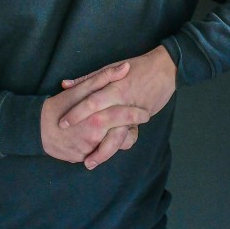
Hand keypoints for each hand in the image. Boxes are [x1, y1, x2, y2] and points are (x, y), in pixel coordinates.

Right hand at [41, 61, 149, 167]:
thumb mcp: (81, 89)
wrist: (35, 128)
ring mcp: (88, 151)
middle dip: (131, 131)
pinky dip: (102, 147)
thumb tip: (125, 67)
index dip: (138, 114)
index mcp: (96, 119)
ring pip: (112, 149)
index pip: (125, 117)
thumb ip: (104, 78)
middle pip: (123, 138)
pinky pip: (98, 154)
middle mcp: (94, 138)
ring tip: (119, 131)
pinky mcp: (82, 159)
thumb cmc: (59, 105)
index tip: (145, 112)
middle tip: (136, 124)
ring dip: (117, 141)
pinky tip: (101, 138)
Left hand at [57, 46, 178, 166]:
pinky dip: (119, 146)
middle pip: (103, 122)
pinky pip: (130, 136)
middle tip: (75, 154)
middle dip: (89, 140)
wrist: (166, 68)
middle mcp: (123, 101)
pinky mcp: (143, 118)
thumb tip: (65, 85)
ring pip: (118, 136)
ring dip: (104, 151)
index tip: (62, 124)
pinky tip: (109, 154)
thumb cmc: (138, 66)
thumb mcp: (111, 67)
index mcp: (114, 87)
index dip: (76, 113)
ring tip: (90, 162)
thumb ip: (88, 78)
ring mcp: (134, 112)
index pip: (91, 102)